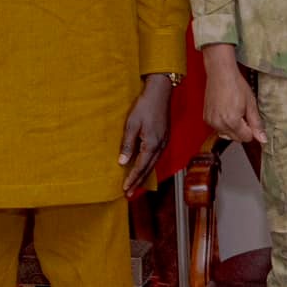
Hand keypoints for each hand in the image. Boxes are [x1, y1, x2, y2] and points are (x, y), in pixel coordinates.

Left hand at [120, 76, 173, 195]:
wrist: (161, 93)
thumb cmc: (145, 106)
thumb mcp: (131, 125)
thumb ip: (127, 145)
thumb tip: (122, 162)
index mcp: (152, 144)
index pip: (140, 167)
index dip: (132, 179)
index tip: (124, 189)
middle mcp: (160, 146)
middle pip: (148, 169)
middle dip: (138, 182)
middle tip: (129, 194)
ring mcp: (164, 143)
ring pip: (153, 165)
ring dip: (144, 176)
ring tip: (136, 186)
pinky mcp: (165, 138)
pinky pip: (156, 157)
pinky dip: (149, 166)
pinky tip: (144, 169)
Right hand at [202, 44, 265, 144]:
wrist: (220, 74)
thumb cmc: (236, 85)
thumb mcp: (251, 104)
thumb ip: (256, 124)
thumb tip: (263, 139)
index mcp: (232, 122)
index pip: (246, 138)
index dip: (251, 130)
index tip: (250, 118)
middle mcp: (219, 125)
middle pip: (236, 138)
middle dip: (242, 129)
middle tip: (243, 113)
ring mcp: (211, 122)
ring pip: (226, 134)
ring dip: (232, 128)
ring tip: (234, 111)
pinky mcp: (206, 118)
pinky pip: (218, 128)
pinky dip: (223, 123)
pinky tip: (226, 110)